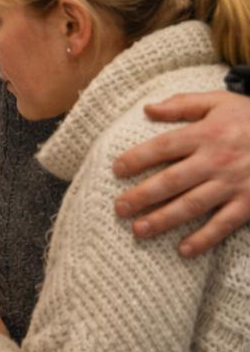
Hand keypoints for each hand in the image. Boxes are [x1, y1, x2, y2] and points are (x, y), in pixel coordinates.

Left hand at [112, 90, 249, 256]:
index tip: (117, 170)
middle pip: (171, 180)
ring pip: (192, 205)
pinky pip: (224, 224)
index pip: (163, 147)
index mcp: (206, 134)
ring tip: (138, 230)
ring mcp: (234, 184)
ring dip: (163, 220)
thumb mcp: (221, 101)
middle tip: (119, 208)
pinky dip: (205, 238)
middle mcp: (216, 160)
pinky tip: (184, 250)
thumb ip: (183, 104)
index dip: (137, 158)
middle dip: (142, 196)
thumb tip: (147, 109)